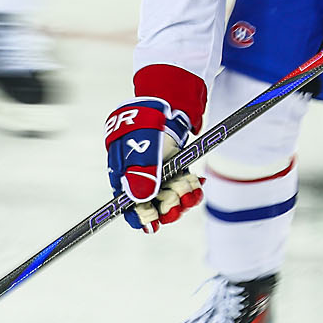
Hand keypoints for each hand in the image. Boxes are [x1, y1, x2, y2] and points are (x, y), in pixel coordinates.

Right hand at [104, 98, 203, 232]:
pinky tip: (198, 181)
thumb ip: (142, 173)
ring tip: (189, 181)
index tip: (156, 218)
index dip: (144, 218)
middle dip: (170, 204)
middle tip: (178, 192)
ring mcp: (158, 176)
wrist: (163, 104)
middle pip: (156, 208)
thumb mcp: (142, 148)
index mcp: (124, 179)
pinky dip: (192, 187)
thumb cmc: (146, 126)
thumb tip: (140, 201)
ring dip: (183, 194)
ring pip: (173, 199)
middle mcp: (141, 181)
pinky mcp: (174, 170)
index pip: (130, 210)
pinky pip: (184, 187)